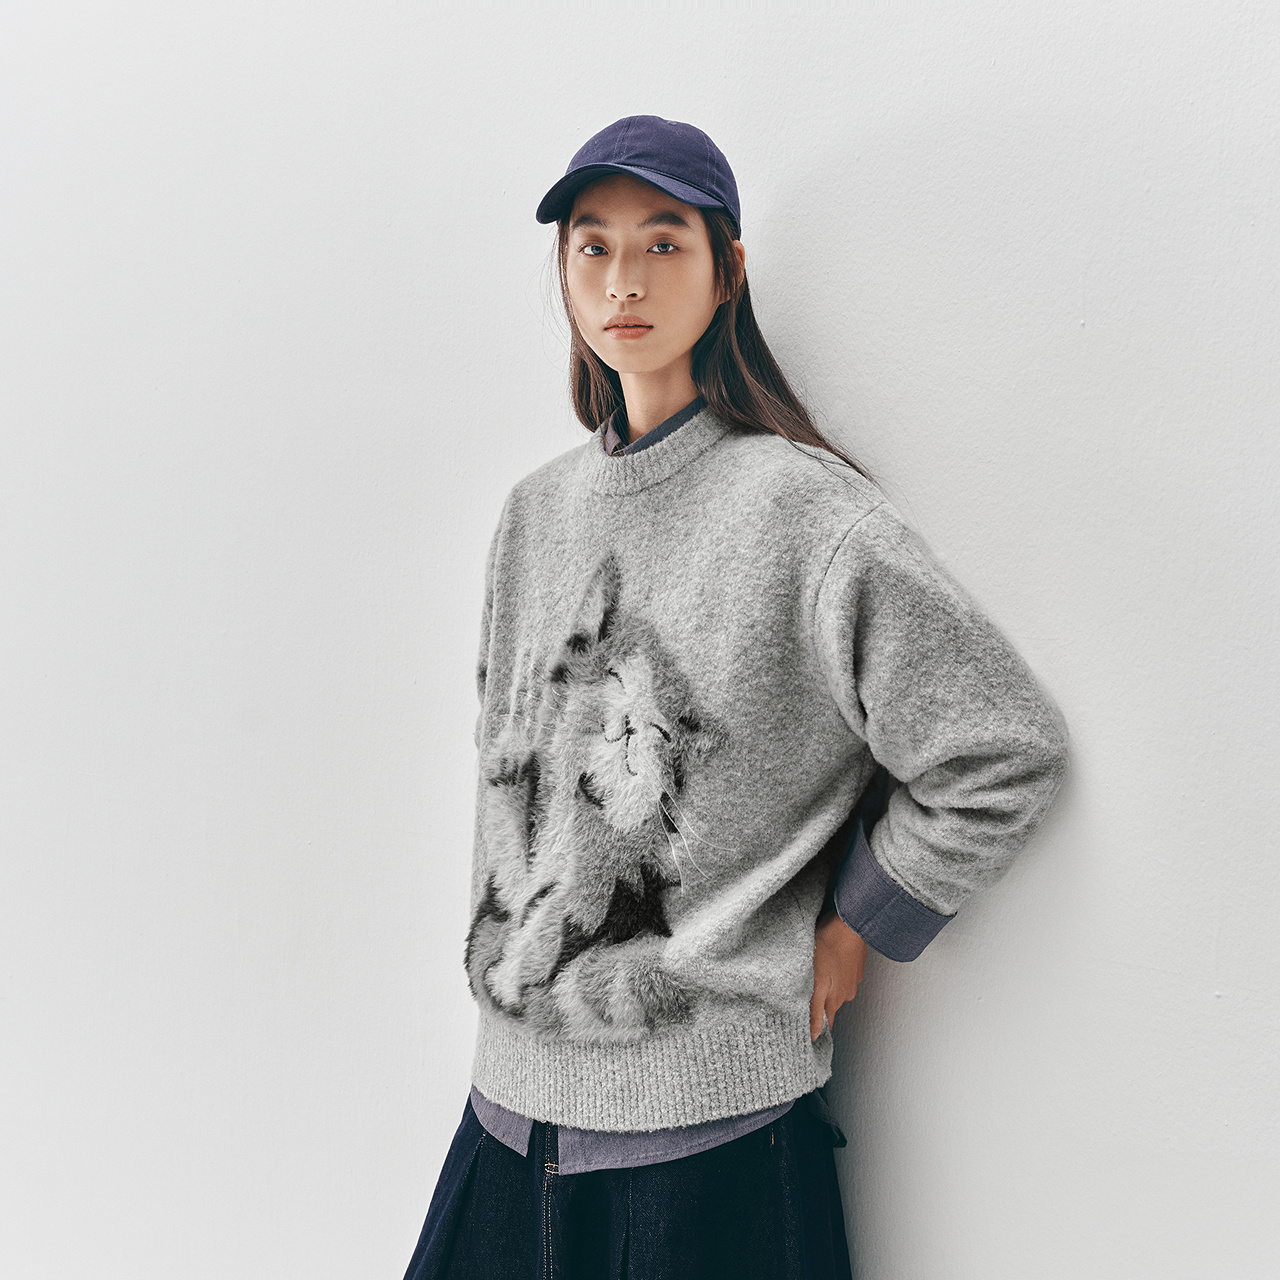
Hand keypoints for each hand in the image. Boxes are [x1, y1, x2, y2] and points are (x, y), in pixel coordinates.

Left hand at [810, 907, 867, 1040]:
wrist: (849, 923)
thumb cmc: (828, 947)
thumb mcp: (815, 981)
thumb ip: (814, 1010)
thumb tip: (814, 1036)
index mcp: (833, 1000)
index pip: (825, 1025)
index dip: (816, 1030)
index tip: (808, 1036)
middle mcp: (845, 994)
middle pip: (828, 1006)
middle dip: (818, 1005)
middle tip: (803, 994)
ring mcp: (852, 979)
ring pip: (835, 989)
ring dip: (826, 985)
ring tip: (815, 973)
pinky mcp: (855, 965)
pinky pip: (842, 975)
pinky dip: (834, 971)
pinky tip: (827, 960)